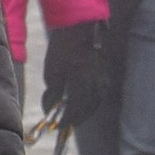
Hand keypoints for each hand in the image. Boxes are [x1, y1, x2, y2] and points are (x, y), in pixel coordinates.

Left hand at [40, 18, 110, 134]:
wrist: (79, 27)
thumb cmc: (62, 48)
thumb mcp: (51, 70)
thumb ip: (52, 92)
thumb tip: (50, 108)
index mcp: (79, 82)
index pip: (75, 109)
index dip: (66, 120)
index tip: (58, 126)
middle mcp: (94, 82)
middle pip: (87, 108)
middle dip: (77, 118)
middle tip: (68, 123)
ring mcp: (102, 77)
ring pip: (96, 101)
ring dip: (87, 111)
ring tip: (78, 115)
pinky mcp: (105, 72)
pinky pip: (101, 92)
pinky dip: (94, 100)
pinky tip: (88, 101)